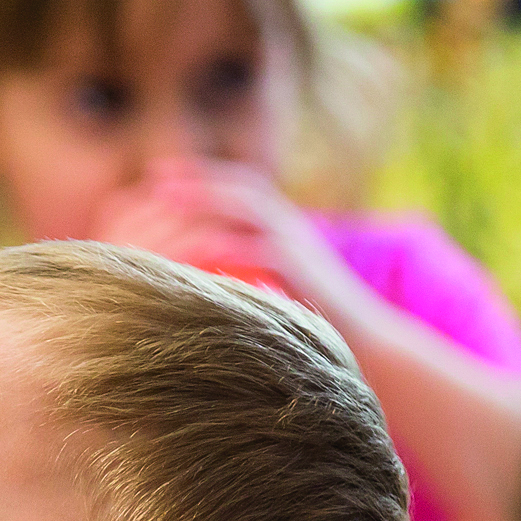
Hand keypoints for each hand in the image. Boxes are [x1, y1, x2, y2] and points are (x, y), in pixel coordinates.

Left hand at [91, 159, 378, 331]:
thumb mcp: (271, 286)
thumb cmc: (309, 322)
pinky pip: (261, 248)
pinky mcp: (302, 269)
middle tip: (155, 181)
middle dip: (196, 179)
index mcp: (281, 225)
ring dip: (206, 199)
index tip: (155, 178)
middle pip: (239, 187)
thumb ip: (241, 271)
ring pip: (248, 207)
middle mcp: (290, 225)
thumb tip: (194, 276)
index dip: (196, 178)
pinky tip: (194, 250)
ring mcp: (298, 244)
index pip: (234, 187)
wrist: (364, 342)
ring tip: (167, 199)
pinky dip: (226, 246)